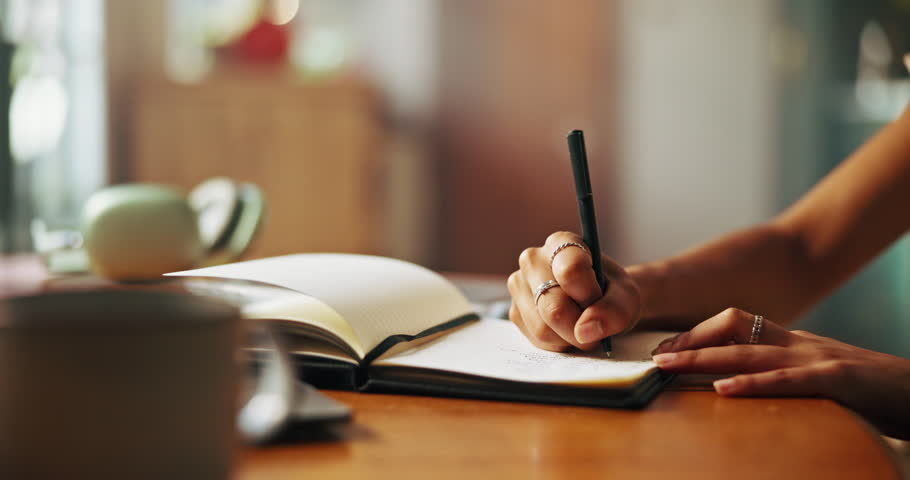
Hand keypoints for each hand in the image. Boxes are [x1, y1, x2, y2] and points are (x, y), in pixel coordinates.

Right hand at [507, 232, 640, 351]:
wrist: (598, 301)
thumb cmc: (611, 292)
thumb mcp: (626, 297)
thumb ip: (615, 310)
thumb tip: (584, 331)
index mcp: (561, 243)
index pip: (570, 271)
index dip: (589, 296)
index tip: (599, 299)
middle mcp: (532, 260)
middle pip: (554, 306)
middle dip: (580, 326)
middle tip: (595, 324)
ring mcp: (519, 286)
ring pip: (544, 328)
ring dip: (570, 338)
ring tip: (581, 324)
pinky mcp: (514, 311)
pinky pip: (537, 340)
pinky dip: (559, 343)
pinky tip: (566, 330)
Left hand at [652, 308, 909, 438]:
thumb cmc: (868, 391)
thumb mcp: (816, 379)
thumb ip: (782, 377)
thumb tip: (737, 386)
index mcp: (792, 342)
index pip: (735, 323)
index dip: (698, 332)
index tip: (667, 349)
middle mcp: (799, 344)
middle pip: (733, 331)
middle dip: (690, 342)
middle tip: (655, 357)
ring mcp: (817, 358)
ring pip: (749, 350)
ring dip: (704, 357)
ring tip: (670, 366)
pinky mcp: (837, 379)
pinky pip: (788, 379)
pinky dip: (753, 383)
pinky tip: (725, 389)